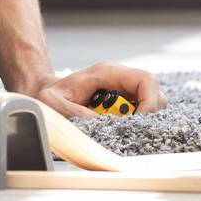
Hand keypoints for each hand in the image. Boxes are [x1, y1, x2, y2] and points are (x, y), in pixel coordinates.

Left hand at [24, 63, 167, 118]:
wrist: (45, 94)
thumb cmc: (49, 95)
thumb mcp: (55, 103)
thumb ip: (74, 111)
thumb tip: (101, 122)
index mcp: (108, 72)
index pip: (146, 80)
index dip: (150, 101)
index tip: (139, 121)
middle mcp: (121, 79)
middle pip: (155, 94)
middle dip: (146, 115)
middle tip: (126, 127)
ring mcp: (124, 91)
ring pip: (152, 105)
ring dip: (140, 120)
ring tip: (115, 126)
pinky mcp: (124, 103)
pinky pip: (142, 114)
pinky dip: (134, 124)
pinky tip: (116, 127)